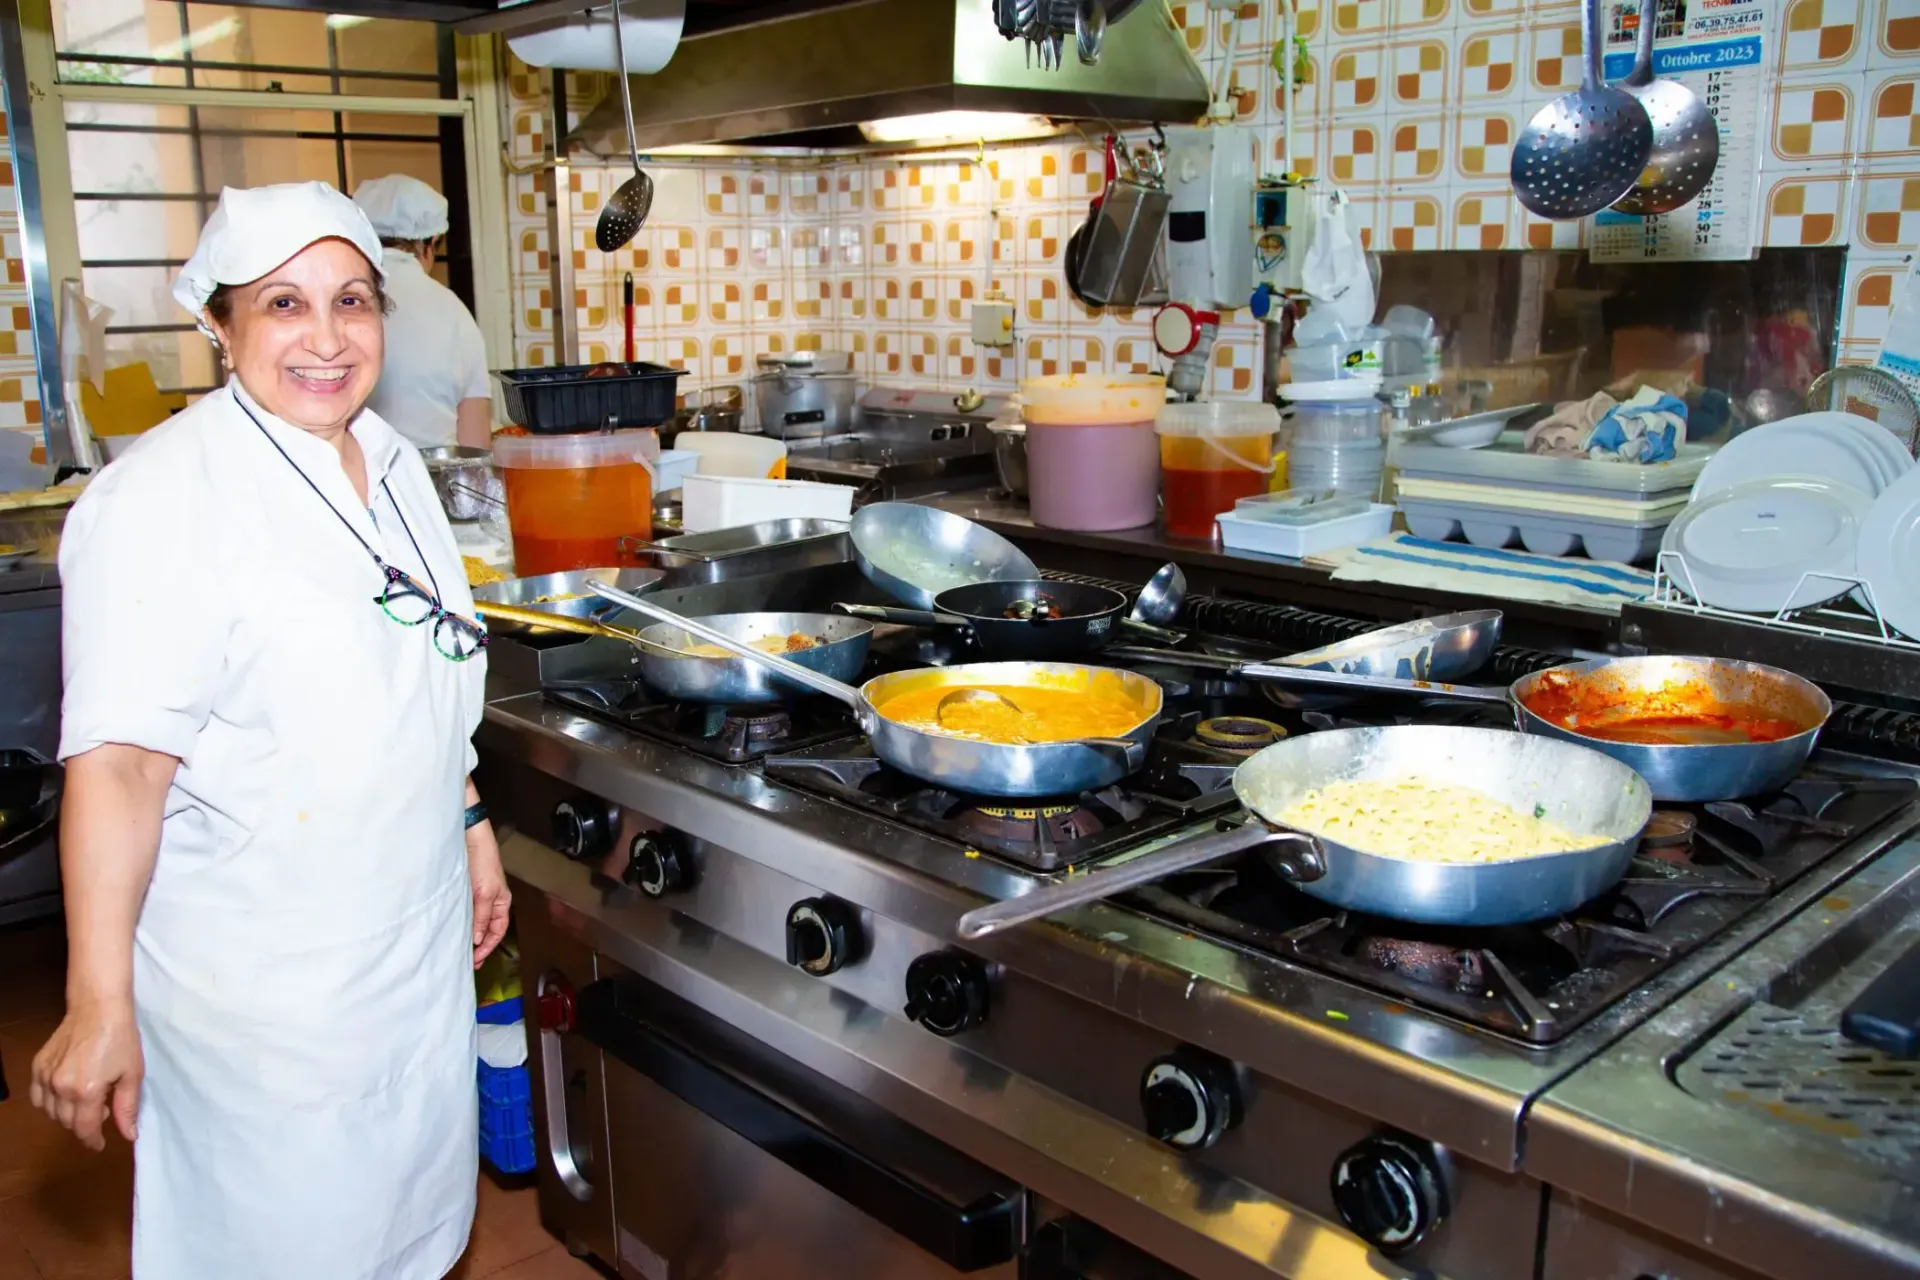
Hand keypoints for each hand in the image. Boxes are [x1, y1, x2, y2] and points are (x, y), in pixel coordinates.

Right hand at [30, 999, 143, 1150]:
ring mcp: (45, 1077)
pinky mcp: (38, 1066)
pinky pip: (38, 1096)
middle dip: (84, 1125)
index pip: (85, 1129)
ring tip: (88, 1101)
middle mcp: (61, 1088)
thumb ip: (128, 1108)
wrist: (98, 1008)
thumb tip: (129, 1136)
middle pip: (67, 1122)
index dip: (93, 1141)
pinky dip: (49, 1102)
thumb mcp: (132, 1074)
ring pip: (51, 1112)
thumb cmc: (121, 1038)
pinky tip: (65, 1094)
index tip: (100, 1144)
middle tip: (103, 1113)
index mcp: (86, 1092)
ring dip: (68, 1115)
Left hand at [467, 820, 510, 968]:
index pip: (497, 931)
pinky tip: (452, 929)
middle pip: (487, 929)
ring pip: (475, 921)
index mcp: (501, 903)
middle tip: (467, 962)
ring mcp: (478, 896)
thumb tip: (476, 939)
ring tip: (459, 949)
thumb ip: (481, 916)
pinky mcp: (465, 890)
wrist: (469, 838)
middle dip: (478, 946)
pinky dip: (461, 923)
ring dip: (469, 935)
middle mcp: (491, 901)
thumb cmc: (483, 862)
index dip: (487, 947)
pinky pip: (465, 912)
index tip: (475, 961)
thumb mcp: (484, 892)